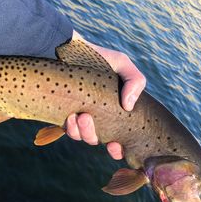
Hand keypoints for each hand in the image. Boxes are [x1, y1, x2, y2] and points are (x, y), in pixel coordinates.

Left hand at [66, 31, 145, 159]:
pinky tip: (71, 117)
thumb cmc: (97, 58)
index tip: (116, 145)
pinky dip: (71, 128)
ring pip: (83, 137)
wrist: (66, 51)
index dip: (118, 150)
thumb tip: (129, 106)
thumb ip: (135, 80)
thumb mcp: (121, 64)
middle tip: (91, 122)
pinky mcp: (65, 116)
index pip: (119, 140)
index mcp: (114, 112)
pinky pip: (69, 130)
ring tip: (82, 116)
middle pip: (98, 141)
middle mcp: (98, 119)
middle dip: (96, 137)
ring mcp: (80, 119)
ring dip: (84, 131)